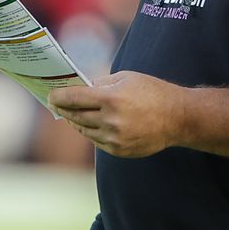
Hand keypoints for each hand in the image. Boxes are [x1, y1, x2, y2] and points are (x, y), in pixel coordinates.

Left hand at [48, 72, 186, 157]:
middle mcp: (111, 121)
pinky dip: (91, 132)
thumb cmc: (152, 92)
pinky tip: (89, 125)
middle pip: (76, 116)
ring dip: (76, 122)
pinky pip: (97, 141)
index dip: (58, 96)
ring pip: (84, 130)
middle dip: (64, 109)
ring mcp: (115, 139)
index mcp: (111, 99)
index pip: (74, 98)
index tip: (50, 95)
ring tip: (71, 114)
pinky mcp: (119, 151)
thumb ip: (101, 84)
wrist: (178, 118)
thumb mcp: (126, 78)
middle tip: (55, 104)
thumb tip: (80, 89)